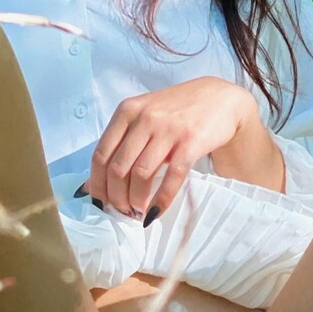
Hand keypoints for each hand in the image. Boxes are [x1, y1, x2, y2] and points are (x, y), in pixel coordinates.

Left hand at [86, 77, 260, 218]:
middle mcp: (144, 118)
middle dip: (116, 198)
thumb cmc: (177, 111)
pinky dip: (161, 200)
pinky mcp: (190, 142)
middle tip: (122, 211)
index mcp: (126, 111)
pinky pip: (171, 177)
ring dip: (136, 201)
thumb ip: (120, 144)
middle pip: (117, 169)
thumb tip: (93, 184)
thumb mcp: (143, 117)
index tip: (101, 202)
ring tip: (137, 211)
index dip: (97, 184)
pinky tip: (156, 212)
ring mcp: (167, 130)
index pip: (100, 155)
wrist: (219, 98)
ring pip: (141, 175)